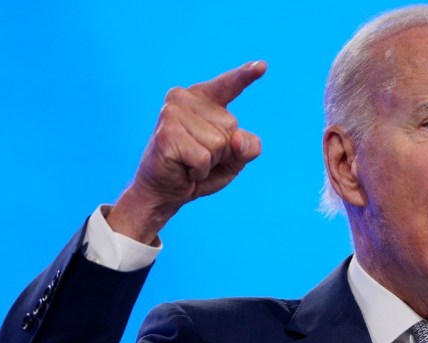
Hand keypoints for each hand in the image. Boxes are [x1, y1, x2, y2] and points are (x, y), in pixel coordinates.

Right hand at [108, 61, 266, 243]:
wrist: (165, 192)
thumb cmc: (199, 171)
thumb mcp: (234, 159)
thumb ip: (248, 147)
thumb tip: (237, 139)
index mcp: (203, 99)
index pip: (229, 85)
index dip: (245, 76)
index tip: (262, 66)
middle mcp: (184, 99)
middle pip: (231, 127)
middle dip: (222, 152)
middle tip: (199, 157)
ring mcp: (172, 113)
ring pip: (219, 143)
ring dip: (209, 162)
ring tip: (190, 162)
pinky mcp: (167, 133)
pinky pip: (204, 158)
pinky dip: (199, 171)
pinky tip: (184, 168)